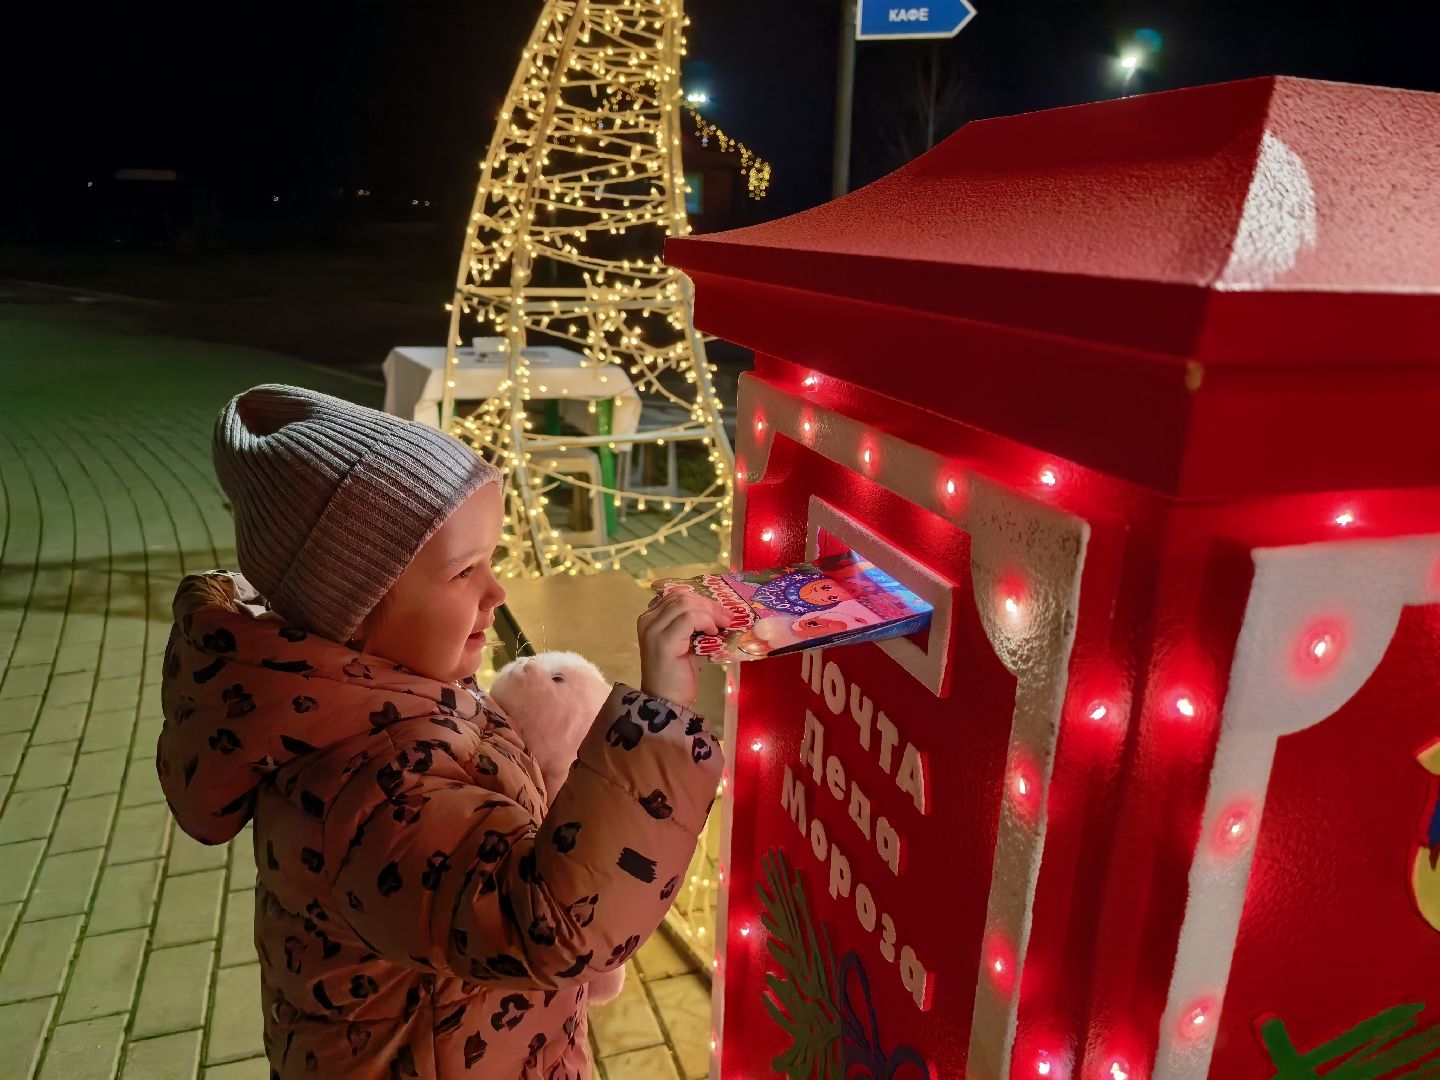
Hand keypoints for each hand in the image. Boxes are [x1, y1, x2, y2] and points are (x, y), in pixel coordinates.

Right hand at [637, 590, 728, 708]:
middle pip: (682, 597)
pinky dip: (705, 621)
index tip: (720, 612)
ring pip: (686, 603)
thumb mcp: (686, 644)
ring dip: (710, 612)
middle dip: (709, 604)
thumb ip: (694, 627)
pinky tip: (713, 633)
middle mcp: (648, 620)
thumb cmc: (677, 676)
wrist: (666, 703)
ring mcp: (653, 629)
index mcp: (650, 618)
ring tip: (722, 625)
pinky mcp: (664, 640)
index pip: (677, 596)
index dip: (702, 600)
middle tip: (727, 618)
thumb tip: (721, 614)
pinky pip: (689, 617)